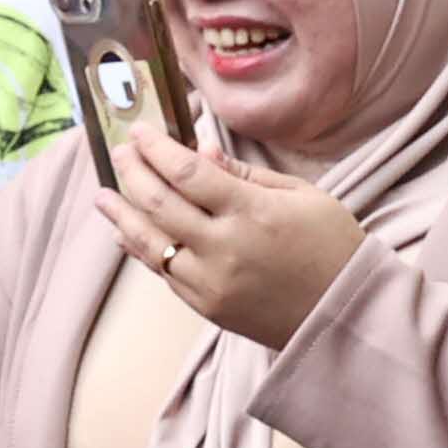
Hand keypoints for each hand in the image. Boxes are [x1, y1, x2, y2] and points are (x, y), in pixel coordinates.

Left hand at [93, 120, 364, 348]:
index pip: (187, 172)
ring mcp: (211, 281)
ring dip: (121, 214)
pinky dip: (140, 249)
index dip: (156, 149)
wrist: (345, 315)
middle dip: (133, 173)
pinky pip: (162, 272)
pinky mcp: (206, 307)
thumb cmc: (332, 246)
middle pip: (159, 203)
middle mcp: (224, 247)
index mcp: (252, 212)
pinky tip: (126, 232)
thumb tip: (201, 149)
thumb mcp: (301, 196)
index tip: (138, 132)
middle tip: (120, 153)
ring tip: (102, 194)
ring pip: (150, 242)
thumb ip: (244, 173)